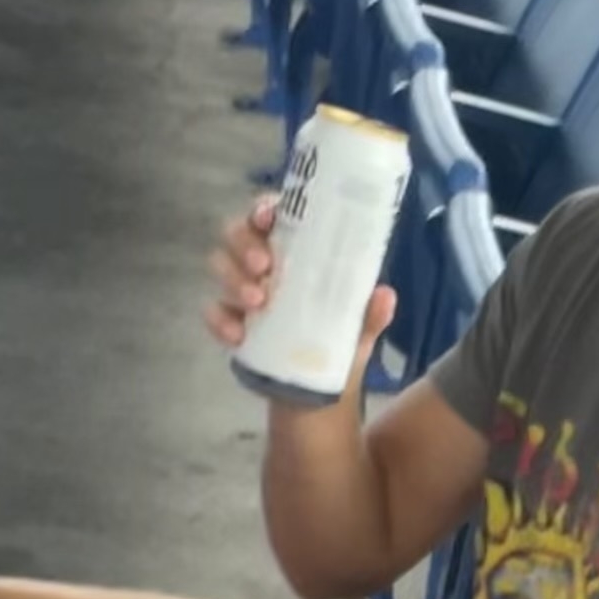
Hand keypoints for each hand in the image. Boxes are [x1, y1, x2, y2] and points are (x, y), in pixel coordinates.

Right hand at [205, 197, 396, 384]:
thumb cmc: (339, 342)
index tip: (267, 218)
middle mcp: (264, 262)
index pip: (273, 215)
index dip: (263, 208)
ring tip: (257, 301)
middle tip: (264, 266)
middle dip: (244, 244)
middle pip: (237, 233)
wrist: (319, 390)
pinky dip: (220, 320)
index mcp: (296, 251)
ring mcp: (242, 289)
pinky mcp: (228, 319)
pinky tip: (238, 335)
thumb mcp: (359, 328)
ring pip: (221, 265)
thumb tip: (385, 295)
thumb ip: (370, 313)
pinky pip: (213, 311)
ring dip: (234, 279)